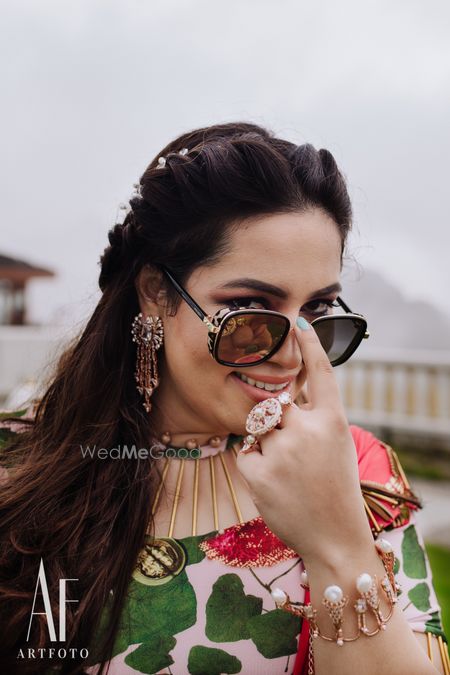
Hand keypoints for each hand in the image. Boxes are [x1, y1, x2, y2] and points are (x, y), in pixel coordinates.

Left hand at [236, 320, 372, 564]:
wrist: (334, 538)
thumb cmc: (335, 489)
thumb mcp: (336, 446)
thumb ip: (314, 418)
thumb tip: (285, 397)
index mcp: (333, 422)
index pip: (319, 372)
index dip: (309, 344)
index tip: (298, 321)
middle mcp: (308, 431)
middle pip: (276, 404)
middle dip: (276, 421)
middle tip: (294, 451)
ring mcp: (281, 452)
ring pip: (258, 429)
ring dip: (266, 445)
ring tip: (288, 474)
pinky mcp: (258, 473)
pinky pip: (244, 453)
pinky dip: (255, 465)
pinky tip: (275, 484)